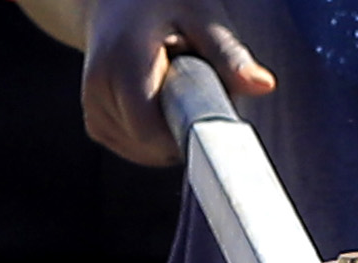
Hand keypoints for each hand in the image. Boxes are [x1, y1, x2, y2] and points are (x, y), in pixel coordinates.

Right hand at [82, 0, 272, 162]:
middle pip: (151, 146)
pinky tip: (160, 103)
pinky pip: (137, 150)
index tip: (209, 113)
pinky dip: (157, 138)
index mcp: (122, 62)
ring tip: (173, 89)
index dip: (186, 134)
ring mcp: (94, 111)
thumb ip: (228, 54)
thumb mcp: (199, 18)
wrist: (117, 3)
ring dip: (170, 134)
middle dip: (183, 130)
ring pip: (145, 153)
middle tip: (195, 89)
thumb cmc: (163, 6)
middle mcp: (98, 89)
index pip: (151, 131)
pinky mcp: (97, 125)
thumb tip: (263, 85)